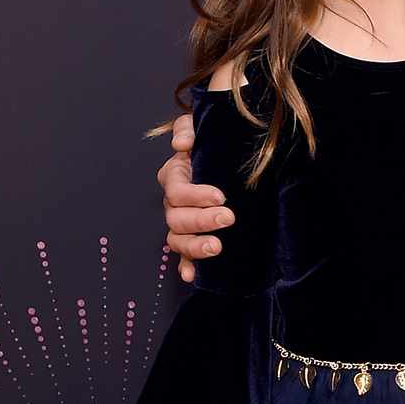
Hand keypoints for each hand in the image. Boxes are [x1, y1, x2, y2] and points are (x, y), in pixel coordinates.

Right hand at [158, 109, 231, 284]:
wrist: (230, 158)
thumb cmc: (213, 143)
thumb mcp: (202, 127)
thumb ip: (188, 128)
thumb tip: (182, 144)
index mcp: (176, 175)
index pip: (177, 189)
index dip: (195, 195)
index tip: (220, 196)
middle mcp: (175, 202)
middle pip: (177, 217)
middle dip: (201, 220)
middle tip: (228, 218)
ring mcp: (182, 223)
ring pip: (177, 239)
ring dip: (194, 246)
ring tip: (217, 247)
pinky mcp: (194, 238)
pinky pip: (183, 257)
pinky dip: (186, 266)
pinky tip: (192, 276)